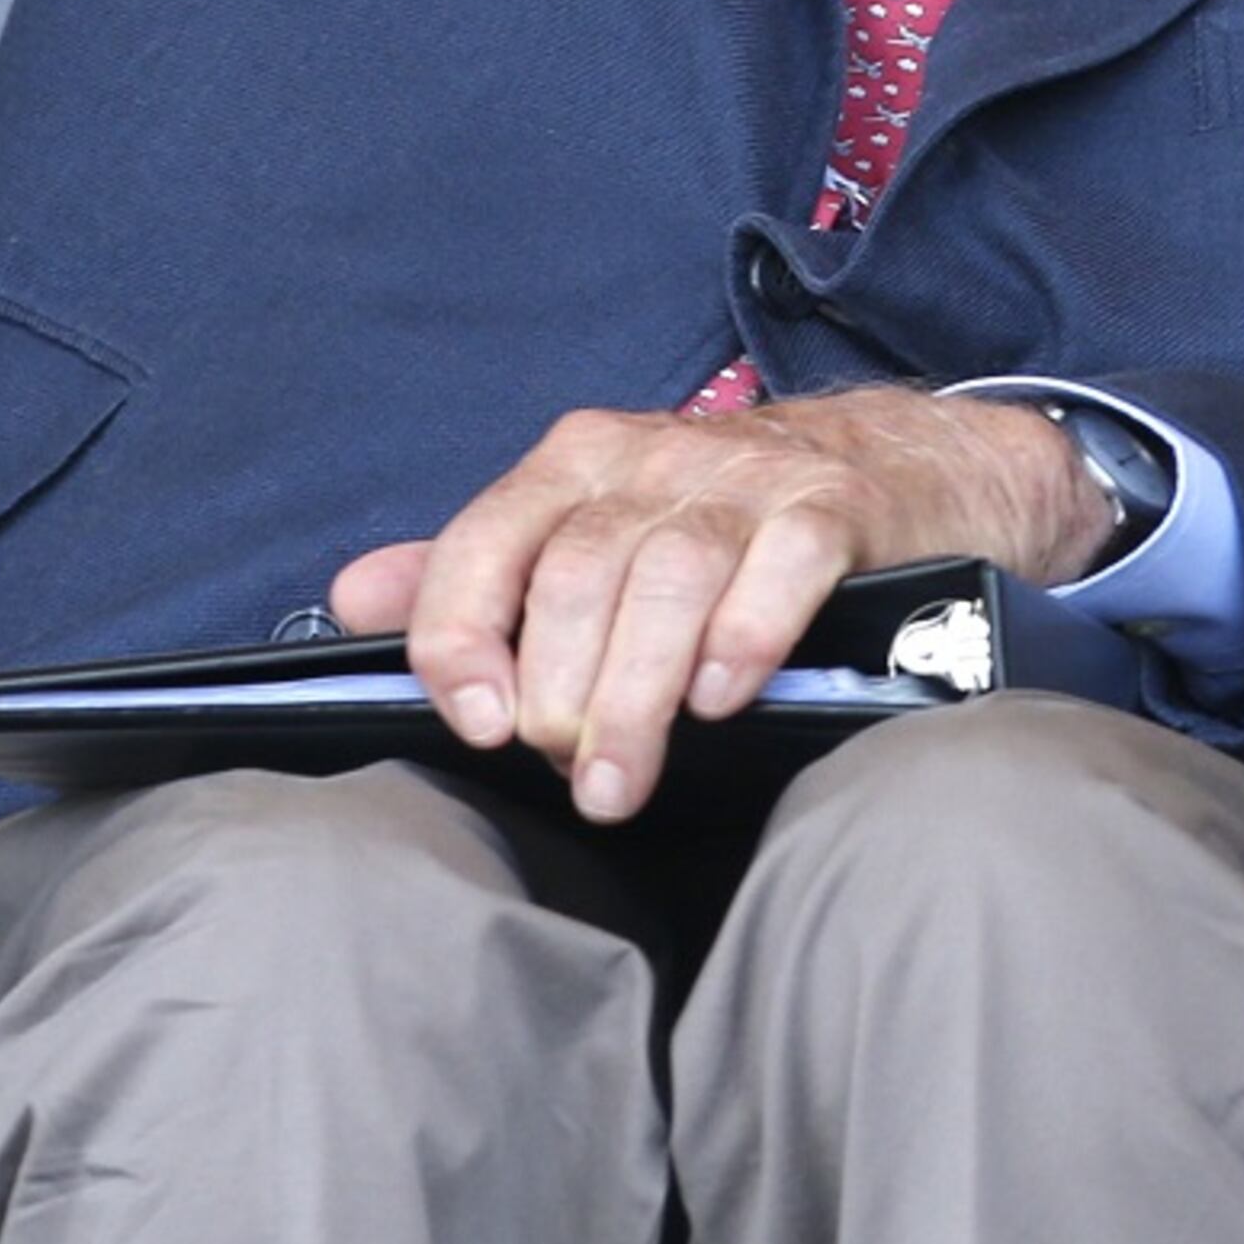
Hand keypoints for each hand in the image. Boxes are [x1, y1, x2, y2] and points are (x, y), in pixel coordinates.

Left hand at [329, 386, 1106, 826]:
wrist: (892, 467)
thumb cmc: (715, 523)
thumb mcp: (586, 529)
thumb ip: (474, 571)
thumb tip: (352, 600)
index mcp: (576, 461)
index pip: (486, 540)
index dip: (465, 637)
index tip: (481, 728)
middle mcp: (654, 458)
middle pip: (580, 574)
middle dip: (562, 692)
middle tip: (570, 778)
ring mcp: (748, 479)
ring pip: (670, 579)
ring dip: (637, 696)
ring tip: (621, 786)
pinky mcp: (833, 506)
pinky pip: (782, 563)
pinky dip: (745, 636)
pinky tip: (724, 699)